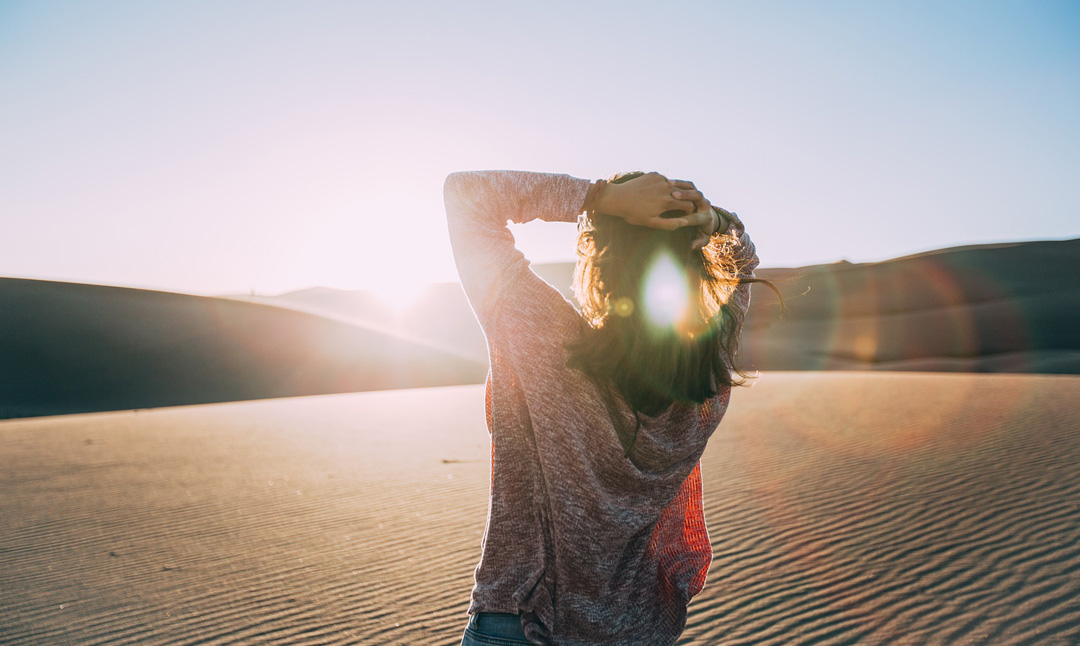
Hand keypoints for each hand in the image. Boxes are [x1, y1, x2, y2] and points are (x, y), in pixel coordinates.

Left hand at [596, 172, 712, 230]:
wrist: (618, 198)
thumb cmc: (634, 213)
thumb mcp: (651, 223)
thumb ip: (670, 223)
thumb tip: (686, 222)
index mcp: (668, 202)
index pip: (689, 205)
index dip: (687, 211)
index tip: (682, 214)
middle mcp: (667, 188)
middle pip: (684, 194)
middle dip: (683, 201)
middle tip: (674, 207)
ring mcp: (660, 179)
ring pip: (675, 186)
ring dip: (673, 193)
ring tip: (662, 200)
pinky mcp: (654, 174)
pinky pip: (665, 180)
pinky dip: (664, 186)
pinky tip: (654, 192)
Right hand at [668, 179, 719, 249]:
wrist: (708, 220)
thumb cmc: (702, 231)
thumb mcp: (703, 239)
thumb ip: (699, 243)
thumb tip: (692, 246)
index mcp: (706, 217)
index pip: (696, 217)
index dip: (686, 217)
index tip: (676, 219)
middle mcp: (705, 204)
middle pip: (698, 196)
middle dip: (686, 195)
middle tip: (674, 195)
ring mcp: (700, 196)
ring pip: (693, 187)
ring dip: (681, 186)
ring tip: (670, 185)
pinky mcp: (695, 191)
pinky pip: (688, 184)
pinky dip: (679, 183)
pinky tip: (668, 182)